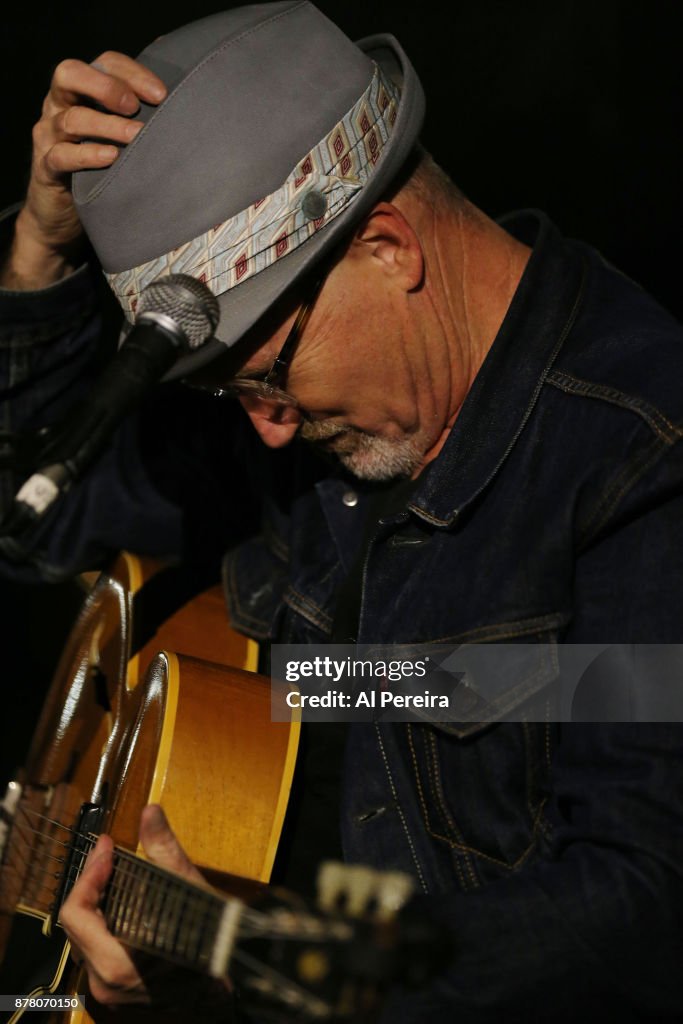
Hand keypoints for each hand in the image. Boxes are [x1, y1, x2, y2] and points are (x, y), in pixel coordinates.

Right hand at [3, 52, 165, 288]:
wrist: (61, 214)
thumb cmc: (100, 169)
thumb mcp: (118, 138)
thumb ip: (139, 119)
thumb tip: (186, 104)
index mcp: (81, 91)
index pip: (104, 63)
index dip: (132, 73)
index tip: (161, 94)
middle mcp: (59, 105)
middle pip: (71, 73)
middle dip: (107, 87)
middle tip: (135, 107)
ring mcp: (49, 135)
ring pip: (71, 118)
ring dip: (107, 125)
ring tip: (136, 136)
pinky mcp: (45, 167)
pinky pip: (61, 155)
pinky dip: (87, 155)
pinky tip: (111, 158)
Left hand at [59, 805, 231, 1015]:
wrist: (225, 991)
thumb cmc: (212, 946)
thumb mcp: (189, 893)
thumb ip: (164, 852)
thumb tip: (150, 813)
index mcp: (116, 964)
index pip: (77, 913)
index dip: (88, 875)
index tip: (107, 849)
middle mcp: (104, 982)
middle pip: (77, 924)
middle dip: (91, 883)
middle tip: (108, 856)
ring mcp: (108, 990)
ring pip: (84, 937)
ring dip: (95, 902)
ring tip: (113, 874)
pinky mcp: (116, 990)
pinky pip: (96, 950)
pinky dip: (103, 922)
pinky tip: (121, 902)